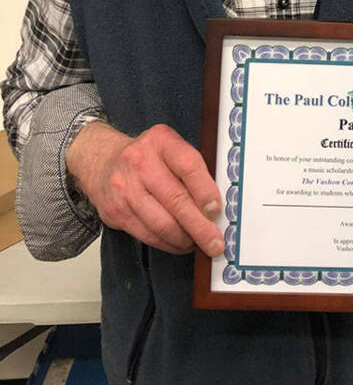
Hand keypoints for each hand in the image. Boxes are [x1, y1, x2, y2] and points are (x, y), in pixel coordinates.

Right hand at [66, 121, 223, 255]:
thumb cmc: (147, 157)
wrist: (101, 161)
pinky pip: (147, 235)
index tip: (217, 211)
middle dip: (200, 227)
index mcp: (161, 141)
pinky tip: (179, 244)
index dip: (205, 192)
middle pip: (176, 200)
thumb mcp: (169, 148)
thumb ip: (192, 169)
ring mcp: (125, 187)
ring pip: (161, 223)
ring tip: (198, 244)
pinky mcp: (116, 212)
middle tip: (215, 242)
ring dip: (184, 239)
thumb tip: (216, 206)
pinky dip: (167, 244)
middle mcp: (140, 162)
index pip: (188, 166)